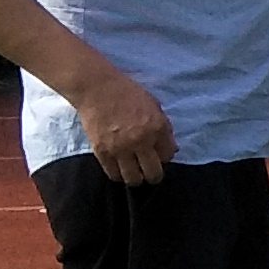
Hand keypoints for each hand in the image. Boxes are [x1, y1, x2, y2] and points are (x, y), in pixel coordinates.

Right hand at [74, 66, 177, 186]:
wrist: (97, 89)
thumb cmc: (127, 93)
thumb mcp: (154, 105)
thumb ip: (163, 127)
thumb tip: (171, 149)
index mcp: (157, 127)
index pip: (168, 155)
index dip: (165, 157)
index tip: (159, 155)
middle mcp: (140, 141)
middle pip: (153, 173)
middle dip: (154, 174)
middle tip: (150, 171)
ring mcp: (120, 149)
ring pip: (133, 179)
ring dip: (136, 178)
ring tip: (135, 172)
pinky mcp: (102, 152)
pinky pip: (114, 174)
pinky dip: (119, 175)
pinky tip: (121, 169)